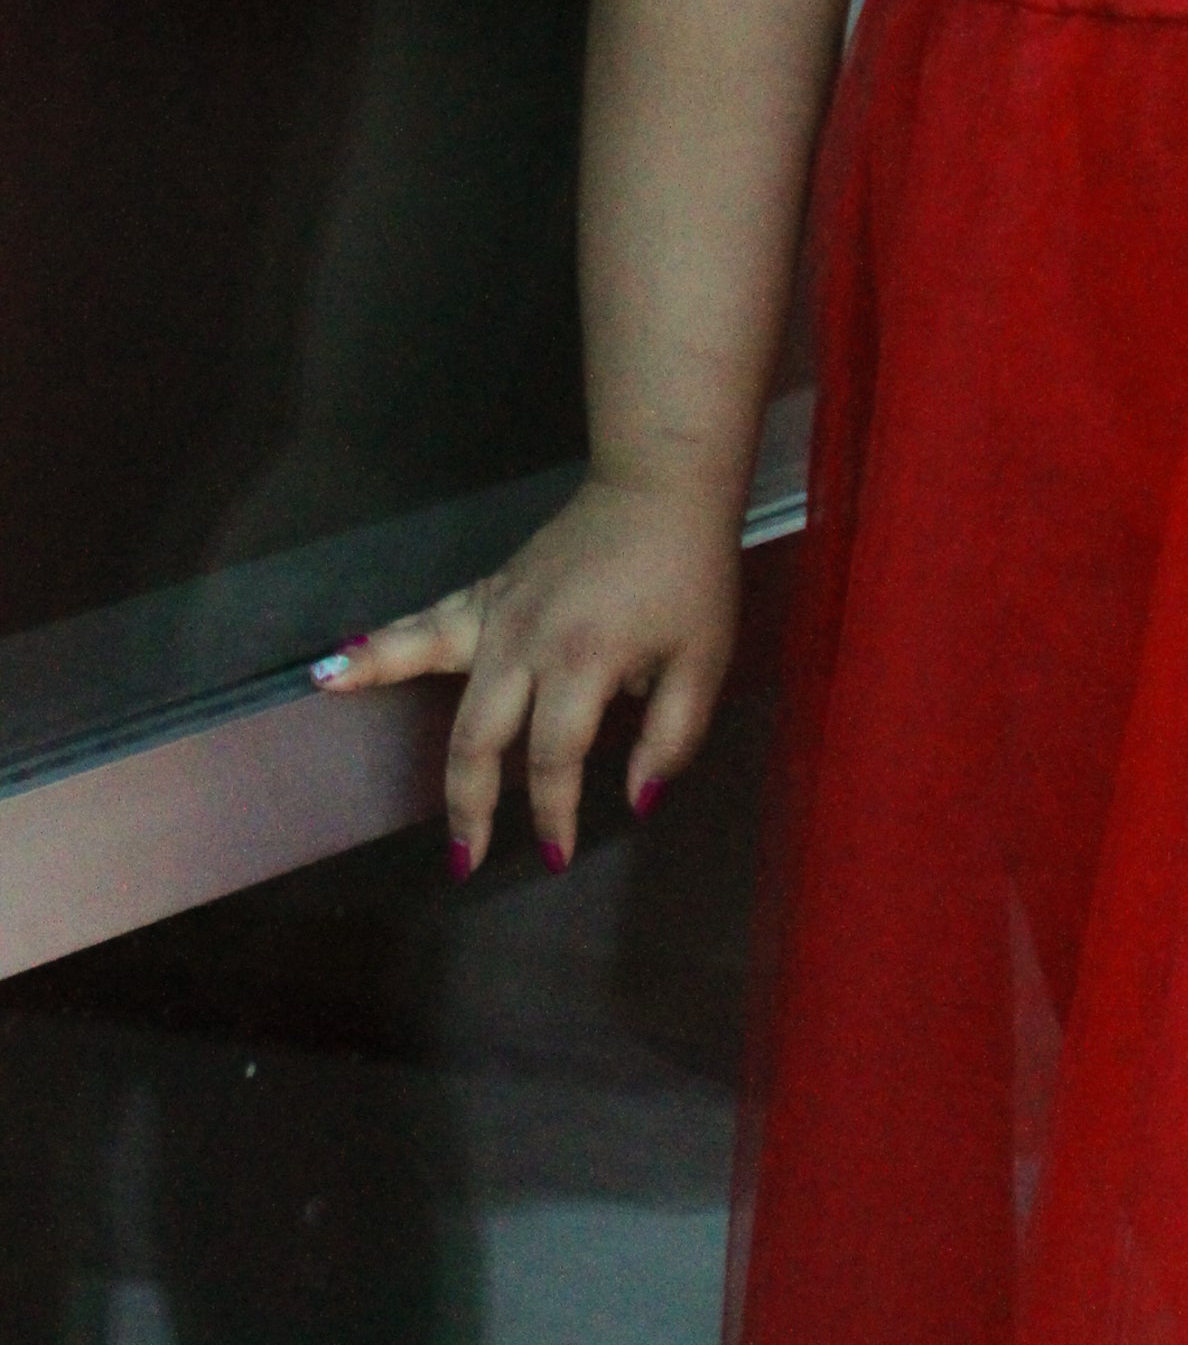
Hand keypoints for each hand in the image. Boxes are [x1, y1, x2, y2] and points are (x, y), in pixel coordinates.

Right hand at [314, 470, 740, 875]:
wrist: (660, 485)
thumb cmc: (689, 574)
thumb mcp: (704, 660)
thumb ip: (673, 735)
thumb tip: (637, 799)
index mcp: (581, 663)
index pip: (552, 760)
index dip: (555, 814)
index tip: (558, 854)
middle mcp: (525, 641)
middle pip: (479, 737)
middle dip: (470, 805)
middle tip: (467, 859)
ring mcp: (499, 611)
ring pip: (429, 662)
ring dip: (380, 689)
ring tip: (326, 707)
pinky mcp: (491, 590)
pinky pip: (429, 623)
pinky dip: (381, 644)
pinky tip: (336, 663)